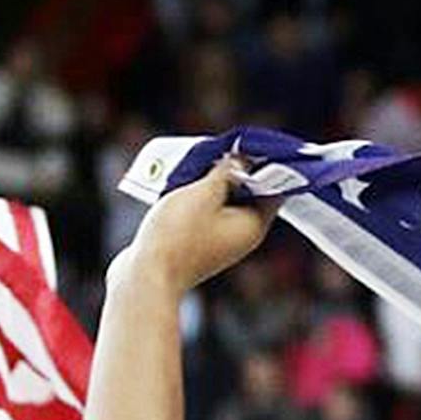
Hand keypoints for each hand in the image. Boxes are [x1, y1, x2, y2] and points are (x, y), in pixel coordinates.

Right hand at [117, 158, 280, 295]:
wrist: (146, 274)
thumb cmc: (178, 234)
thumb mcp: (205, 193)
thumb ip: (226, 172)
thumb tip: (243, 159)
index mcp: (254, 225)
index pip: (273, 190)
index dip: (265, 165)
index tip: (249, 145)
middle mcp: (242, 234)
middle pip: (247, 193)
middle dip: (234, 169)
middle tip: (217, 148)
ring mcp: (221, 240)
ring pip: (223, 200)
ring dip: (211, 180)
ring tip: (194, 161)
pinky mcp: (199, 241)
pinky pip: (205, 211)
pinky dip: (197, 195)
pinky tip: (179, 181)